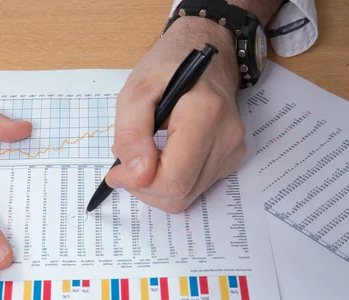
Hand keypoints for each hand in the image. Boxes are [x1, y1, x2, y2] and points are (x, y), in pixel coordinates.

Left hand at [106, 18, 245, 213]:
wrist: (205, 54)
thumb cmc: (168, 67)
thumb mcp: (135, 92)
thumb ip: (131, 134)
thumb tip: (135, 174)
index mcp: (205, 115)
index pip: (174, 179)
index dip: (139, 184)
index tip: (116, 172)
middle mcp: (226, 138)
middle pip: (180, 194)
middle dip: (144, 187)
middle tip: (126, 163)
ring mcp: (232, 151)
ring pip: (186, 197)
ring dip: (155, 187)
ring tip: (144, 155)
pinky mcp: (230, 160)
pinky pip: (194, 188)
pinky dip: (170, 181)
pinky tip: (161, 157)